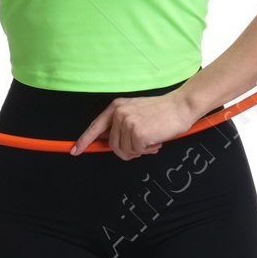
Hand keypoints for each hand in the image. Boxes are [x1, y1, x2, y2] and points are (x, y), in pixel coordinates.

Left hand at [70, 90, 197, 159]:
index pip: (95, 126)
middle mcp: (119, 114)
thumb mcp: (135, 112)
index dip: (84, 140)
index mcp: (116, 108)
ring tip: (151, 139)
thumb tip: (106, 141)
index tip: (75, 150)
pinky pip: (138, 152)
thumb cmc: (161, 112)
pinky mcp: (138, 133)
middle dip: (127, 151)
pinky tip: (156, 140)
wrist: (181, 106)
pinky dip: (148, 150)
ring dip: (139, 151)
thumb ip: (119, 124)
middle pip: (113, 145)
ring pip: (125, 151)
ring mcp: (128, 123)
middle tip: (142, 145)